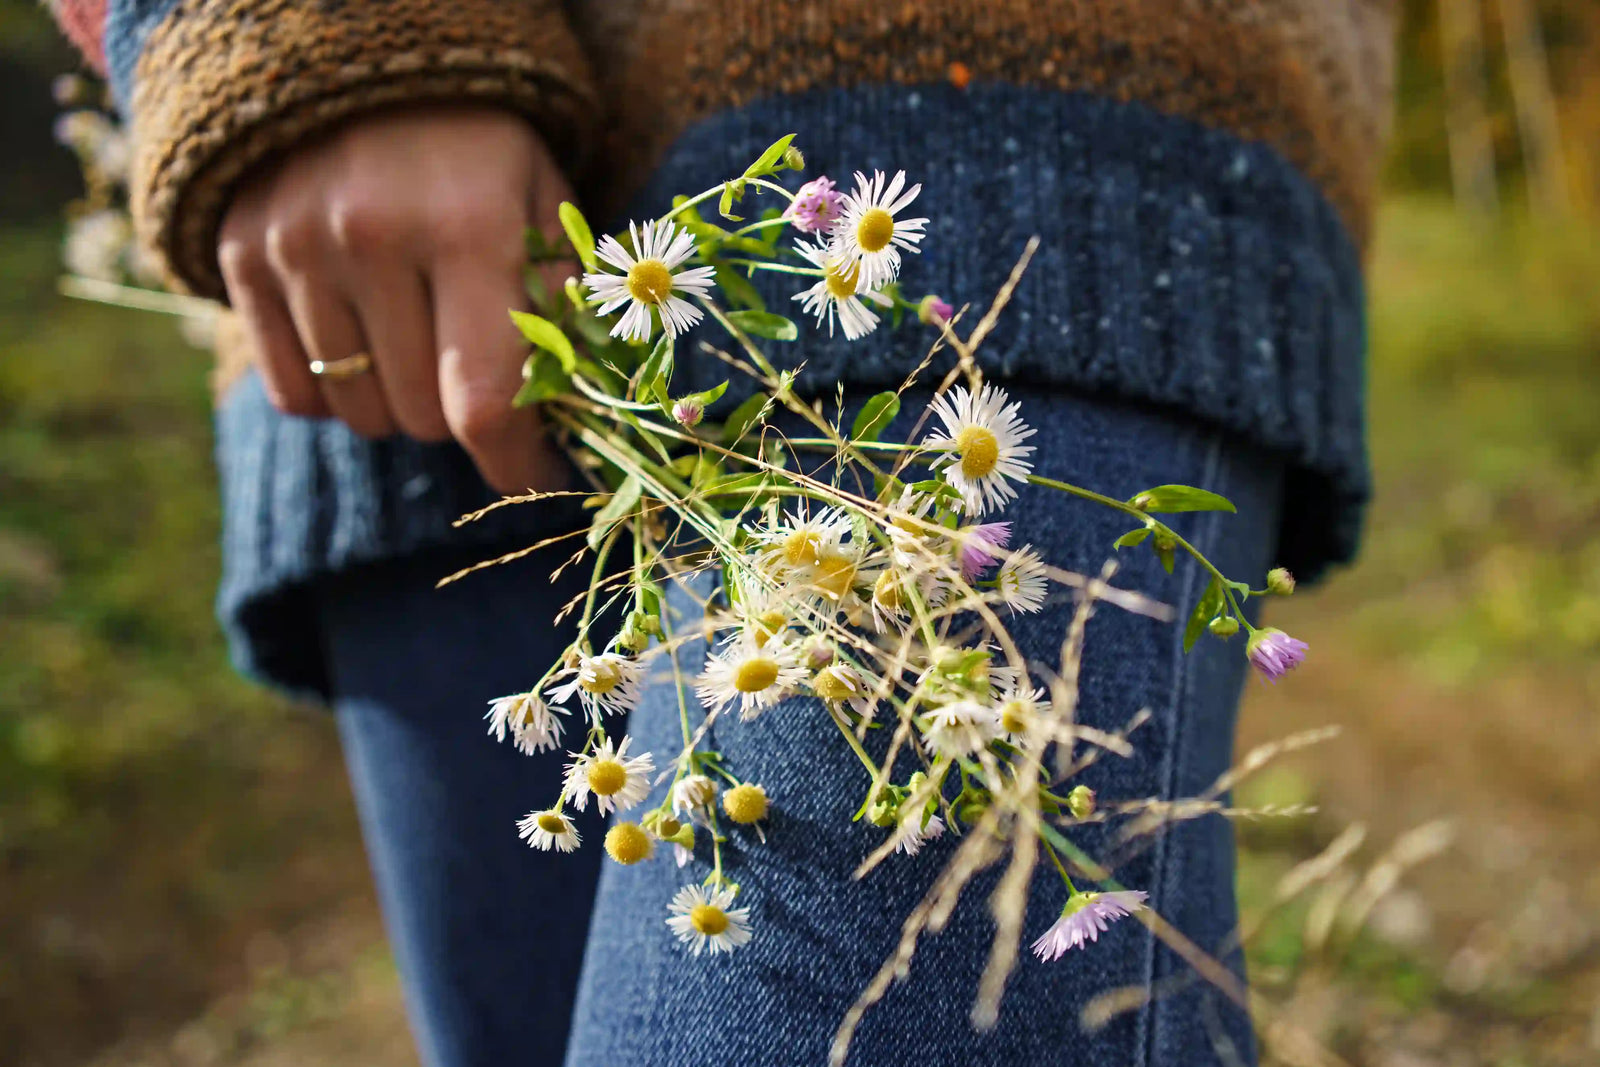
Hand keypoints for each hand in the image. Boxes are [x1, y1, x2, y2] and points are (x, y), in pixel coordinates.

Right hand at [217, 104, 570, 493]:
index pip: (482, 402)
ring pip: (361, 415)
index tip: (533, 475)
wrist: (367, 69)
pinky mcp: (240, 255)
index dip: (513, 462)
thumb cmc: (483, 156)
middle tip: (473, 363)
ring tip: (416, 335)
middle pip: (422, 419)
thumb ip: (563, 314)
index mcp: (468, 226)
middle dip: (461, 413)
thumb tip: (567, 428)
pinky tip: (362, 336)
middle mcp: (372, 237)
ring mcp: (296, 246)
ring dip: (399, 401)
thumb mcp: (547, 211)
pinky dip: (336, 390)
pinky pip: (295, 394)